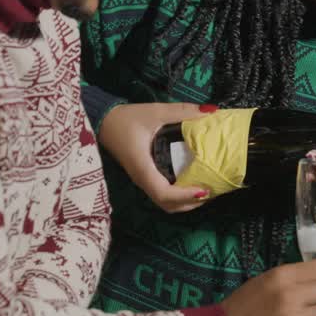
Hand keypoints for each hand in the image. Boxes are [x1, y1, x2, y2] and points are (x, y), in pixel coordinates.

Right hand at [99, 102, 213, 212]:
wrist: (103, 121)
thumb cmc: (127, 118)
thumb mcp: (156, 112)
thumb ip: (183, 111)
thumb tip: (211, 110)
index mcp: (143, 167)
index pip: (164, 193)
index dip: (184, 196)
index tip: (204, 189)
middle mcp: (142, 179)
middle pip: (167, 204)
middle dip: (190, 203)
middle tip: (212, 190)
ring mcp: (143, 180)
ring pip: (165, 202)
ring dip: (185, 201)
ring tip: (206, 189)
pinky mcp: (145, 177)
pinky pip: (163, 193)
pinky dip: (179, 195)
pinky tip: (193, 182)